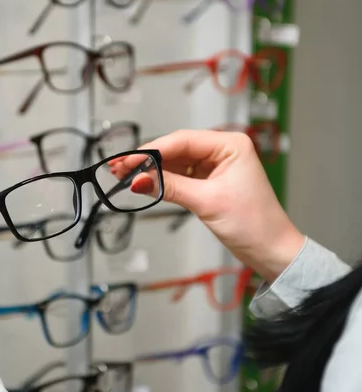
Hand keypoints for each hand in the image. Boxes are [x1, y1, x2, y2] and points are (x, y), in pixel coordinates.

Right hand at [111, 130, 304, 281]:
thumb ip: (170, 187)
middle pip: (175, 149)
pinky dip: (162, 180)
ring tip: (125, 176)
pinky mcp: (209, 180)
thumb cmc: (254, 224)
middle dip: (147, 160)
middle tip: (119, 168)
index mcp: (230, 145)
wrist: (271, 250)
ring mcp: (215, 165)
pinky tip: (145, 183)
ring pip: (175, 161)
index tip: (127, 162)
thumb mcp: (207, 202)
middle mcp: (223, 150)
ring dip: (151, 170)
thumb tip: (138, 180)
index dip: (151, 151)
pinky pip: (180, 175)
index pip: (182, 141)